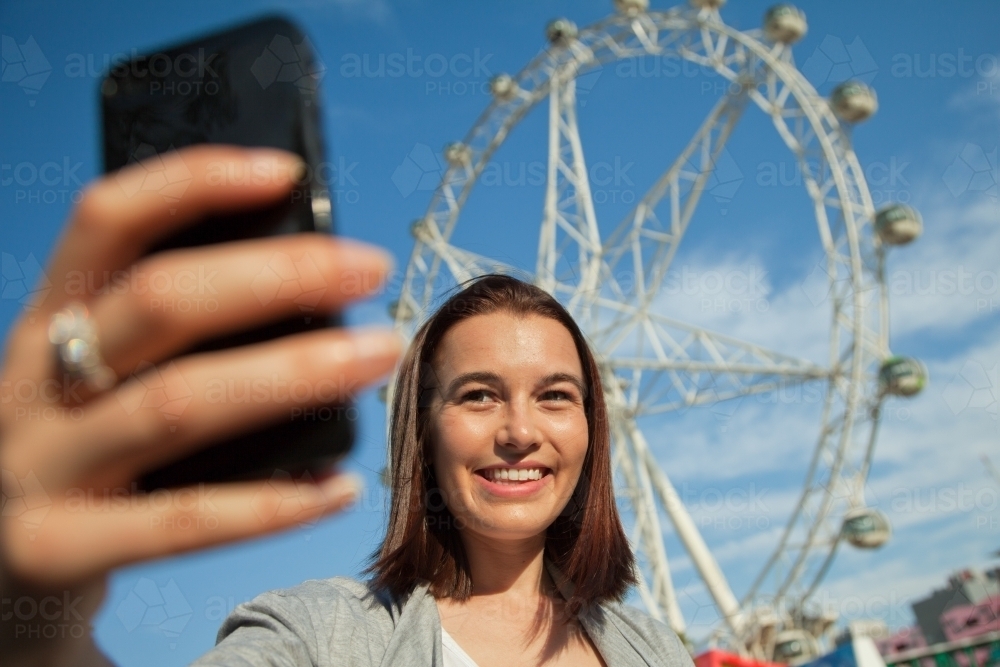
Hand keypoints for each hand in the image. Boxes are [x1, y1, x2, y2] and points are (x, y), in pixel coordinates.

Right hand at [0, 145, 400, 590]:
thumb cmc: (80, 456)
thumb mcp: (95, 379)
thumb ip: (165, 337)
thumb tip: (305, 286)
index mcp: (46, 320)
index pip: (107, 221)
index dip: (193, 182)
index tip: (286, 172)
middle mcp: (30, 383)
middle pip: (160, 302)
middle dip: (280, 275)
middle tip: (372, 267)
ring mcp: (36, 469)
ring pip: (179, 404)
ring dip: (295, 373)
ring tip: (379, 353)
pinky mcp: (54, 551)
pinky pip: (182, 524)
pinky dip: (273, 503)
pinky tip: (342, 486)